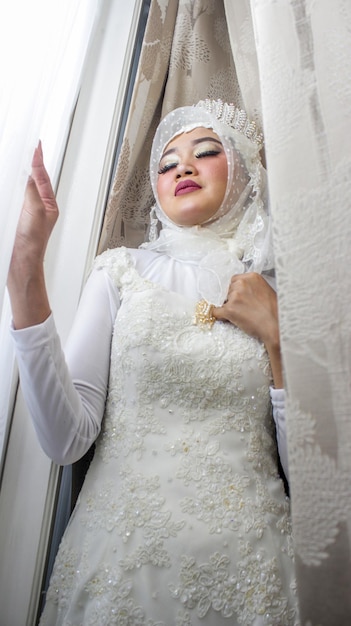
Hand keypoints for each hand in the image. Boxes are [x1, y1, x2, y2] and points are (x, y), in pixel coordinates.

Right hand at [12, 142, 57, 266]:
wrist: (20, 262)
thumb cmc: (33, 244)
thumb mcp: (35, 211)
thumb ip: (32, 191)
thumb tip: (29, 175)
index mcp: (48, 204)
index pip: (43, 177)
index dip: (38, 160)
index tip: (36, 146)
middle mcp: (38, 207)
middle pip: (33, 180)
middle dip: (30, 164)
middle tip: (29, 148)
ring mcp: (25, 211)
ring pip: (22, 188)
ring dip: (21, 175)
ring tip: (20, 160)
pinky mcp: (14, 217)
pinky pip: (12, 198)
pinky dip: (11, 188)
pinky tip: (9, 183)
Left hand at [213, 273, 282, 386]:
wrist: (277, 326)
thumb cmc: (274, 311)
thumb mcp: (265, 290)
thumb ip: (251, 287)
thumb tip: (239, 291)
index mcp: (251, 277)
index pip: (233, 280)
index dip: (235, 291)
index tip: (239, 298)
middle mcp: (242, 284)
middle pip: (227, 290)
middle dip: (231, 299)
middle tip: (242, 309)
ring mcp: (235, 296)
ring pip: (222, 301)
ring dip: (227, 308)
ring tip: (241, 315)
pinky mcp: (230, 310)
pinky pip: (216, 312)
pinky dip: (220, 317)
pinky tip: (229, 320)